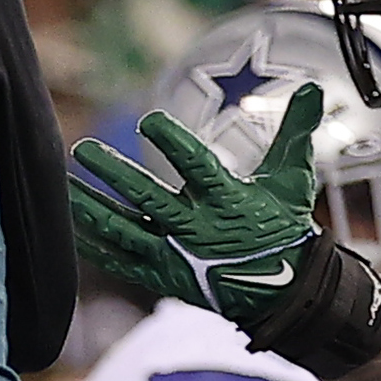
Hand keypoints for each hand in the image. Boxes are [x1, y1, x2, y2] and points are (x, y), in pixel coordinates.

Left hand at [68, 96, 380, 367]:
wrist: (280, 292)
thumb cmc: (283, 227)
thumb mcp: (293, 180)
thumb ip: (296, 132)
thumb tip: (315, 87)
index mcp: (229, 202)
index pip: (199, 169)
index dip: (175, 145)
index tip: (149, 121)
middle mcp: (198, 230)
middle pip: (148, 200)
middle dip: (115, 174)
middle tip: (83, 148)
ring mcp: (176, 256)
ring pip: (124, 230)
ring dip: (91, 206)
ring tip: (64, 182)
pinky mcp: (161, 276)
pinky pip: (121, 261)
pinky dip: (94, 245)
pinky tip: (69, 224)